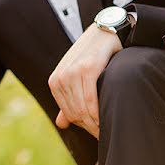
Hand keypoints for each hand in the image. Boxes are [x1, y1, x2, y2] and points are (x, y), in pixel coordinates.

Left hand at [48, 23, 122, 138]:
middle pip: (76, 114)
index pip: (69, 114)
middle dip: (91, 126)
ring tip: (109, 128)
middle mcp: (60, 78)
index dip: (85, 126)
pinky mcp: (87, 69)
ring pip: (83, 109)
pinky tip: (108, 118)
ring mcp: (72, 73)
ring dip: (97, 123)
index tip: (99, 131)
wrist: (104, 32)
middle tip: (106, 132)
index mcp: (55, 82)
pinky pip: (91, 99)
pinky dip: (99, 113)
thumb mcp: (76, 77)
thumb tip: (61, 123)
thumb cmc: (91, 56)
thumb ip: (68, 100)